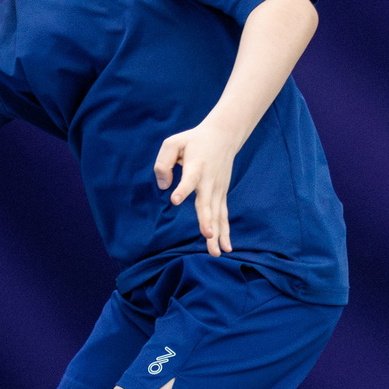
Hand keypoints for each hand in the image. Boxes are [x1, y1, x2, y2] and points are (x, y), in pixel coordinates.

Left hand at [154, 123, 241, 255]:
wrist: (224, 136)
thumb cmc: (193, 140)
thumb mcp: (173, 142)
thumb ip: (163, 162)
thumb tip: (164, 186)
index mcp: (196, 166)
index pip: (189, 179)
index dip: (182, 189)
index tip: (175, 199)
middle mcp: (209, 181)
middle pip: (207, 203)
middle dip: (207, 221)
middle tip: (208, 235)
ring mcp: (218, 190)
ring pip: (218, 214)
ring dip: (218, 234)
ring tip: (217, 252)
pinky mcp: (221, 195)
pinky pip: (223, 216)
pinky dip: (225, 232)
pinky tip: (226, 248)